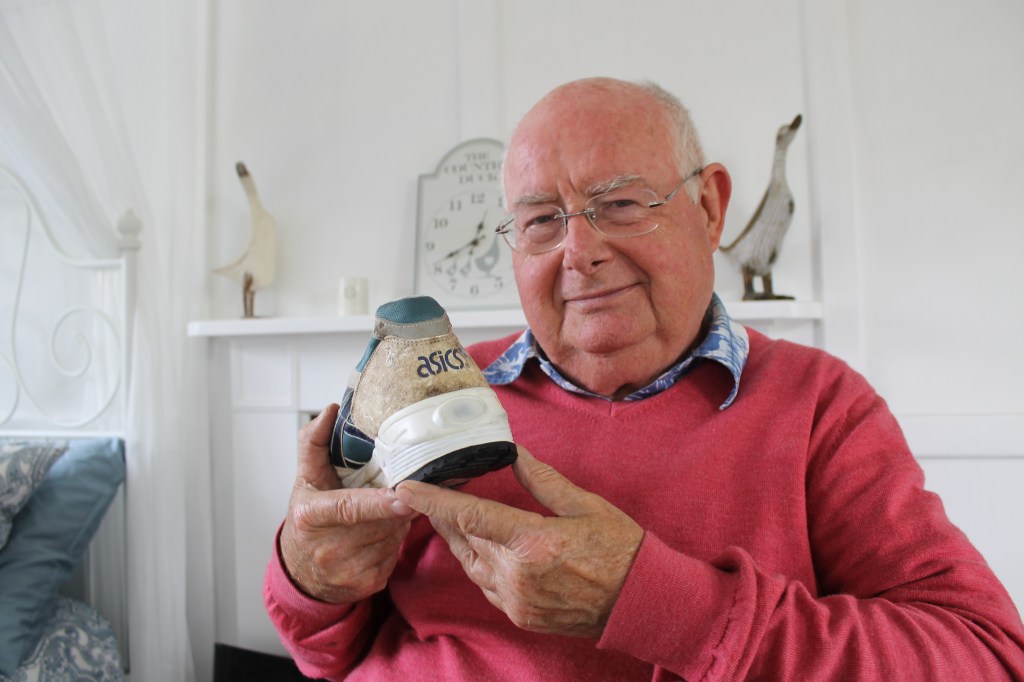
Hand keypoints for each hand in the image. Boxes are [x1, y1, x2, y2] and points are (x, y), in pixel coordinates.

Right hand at [279, 404, 414, 603]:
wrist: (301, 571)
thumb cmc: (308, 518)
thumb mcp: (306, 479)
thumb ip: (314, 442)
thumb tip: (331, 410)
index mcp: (310, 517)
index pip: (349, 508)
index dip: (378, 502)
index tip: (402, 495)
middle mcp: (327, 549)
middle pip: (380, 520)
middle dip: (392, 504)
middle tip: (390, 493)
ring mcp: (346, 571)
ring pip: (392, 536)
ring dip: (394, 522)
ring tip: (379, 515)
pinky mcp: (365, 585)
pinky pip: (394, 555)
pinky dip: (392, 543)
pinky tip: (378, 537)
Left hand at [395, 446, 643, 637]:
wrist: (640, 603)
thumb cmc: (620, 550)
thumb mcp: (585, 506)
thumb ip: (543, 482)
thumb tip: (516, 455)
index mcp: (533, 543)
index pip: (470, 516)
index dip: (434, 501)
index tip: (407, 487)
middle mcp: (517, 575)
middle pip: (465, 539)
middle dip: (446, 516)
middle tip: (430, 492)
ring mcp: (517, 600)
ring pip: (471, 564)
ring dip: (460, 540)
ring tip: (451, 516)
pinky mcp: (520, 615)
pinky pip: (486, 585)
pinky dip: (480, 563)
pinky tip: (483, 547)